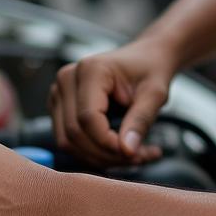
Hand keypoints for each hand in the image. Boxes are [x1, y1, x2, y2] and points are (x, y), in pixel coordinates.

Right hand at [48, 39, 174, 166]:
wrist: (145, 58)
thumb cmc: (151, 70)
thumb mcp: (155, 94)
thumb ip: (141, 120)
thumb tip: (127, 151)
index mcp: (90, 70)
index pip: (88, 118)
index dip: (109, 143)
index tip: (136, 153)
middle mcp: (67, 78)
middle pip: (75, 133)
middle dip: (107, 154)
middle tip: (140, 157)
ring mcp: (59, 93)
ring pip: (68, 142)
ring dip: (100, 157)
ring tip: (133, 155)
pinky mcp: (59, 107)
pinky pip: (68, 140)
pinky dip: (93, 152)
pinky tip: (119, 150)